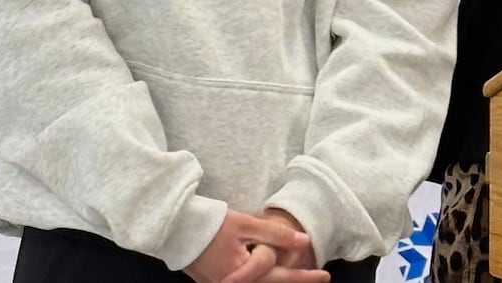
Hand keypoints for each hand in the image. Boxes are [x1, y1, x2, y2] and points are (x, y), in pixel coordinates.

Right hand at [183, 209, 327, 282]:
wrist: (178, 229)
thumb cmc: (212, 223)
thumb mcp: (248, 224)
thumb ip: (277, 235)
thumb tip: (305, 241)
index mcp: (240, 273)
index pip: (278, 277)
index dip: (303, 276)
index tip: (323, 275)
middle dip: (294, 281)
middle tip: (320, 278)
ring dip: (278, 279)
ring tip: (301, 274)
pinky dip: (261, 279)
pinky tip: (275, 273)